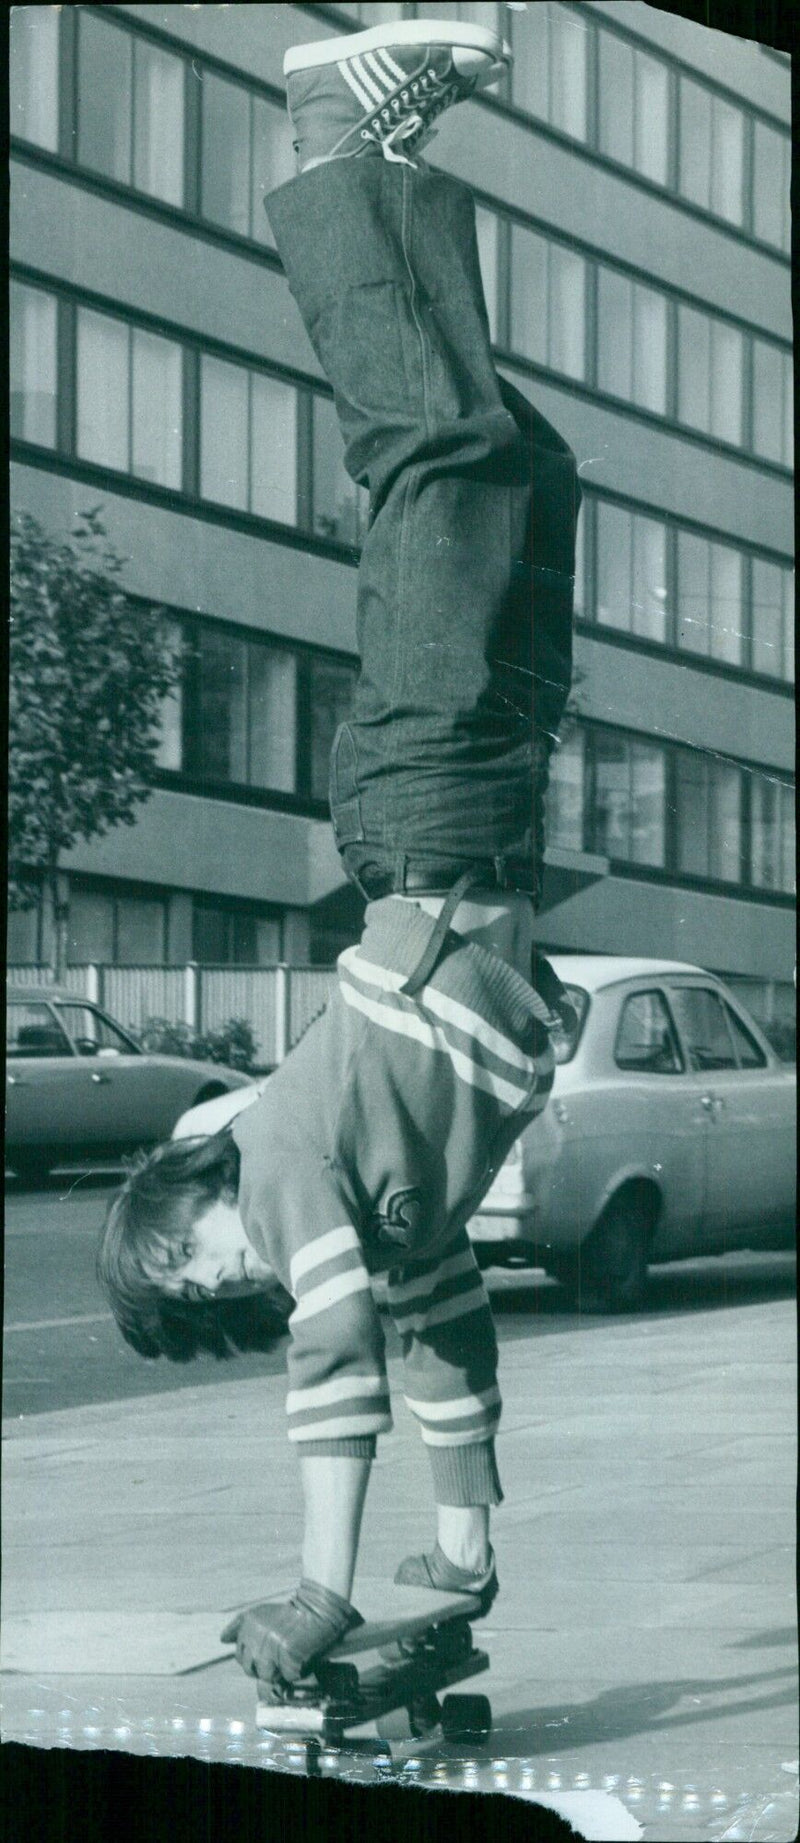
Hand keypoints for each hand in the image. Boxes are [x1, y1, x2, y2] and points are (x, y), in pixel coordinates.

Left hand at [220, 1578, 361, 1683]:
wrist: (319, 1607)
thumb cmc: (290, 1615)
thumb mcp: (260, 1614)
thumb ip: (239, 1626)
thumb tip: (223, 1639)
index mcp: (248, 1622)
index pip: (240, 1657)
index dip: (254, 1659)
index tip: (269, 1650)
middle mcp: (256, 1633)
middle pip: (250, 1670)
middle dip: (264, 1668)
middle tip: (280, 1655)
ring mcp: (271, 1643)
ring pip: (268, 1676)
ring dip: (280, 1671)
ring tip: (290, 1655)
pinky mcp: (288, 1651)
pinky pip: (288, 1676)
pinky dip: (296, 1671)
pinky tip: (301, 1655)